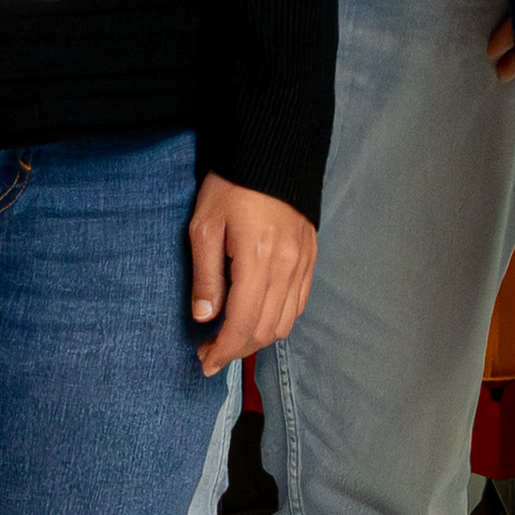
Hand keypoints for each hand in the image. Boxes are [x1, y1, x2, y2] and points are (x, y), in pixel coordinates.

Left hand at [189, 177, 318, 374]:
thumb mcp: (205, 226)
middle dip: (237, 350)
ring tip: (232, 339)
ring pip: (285, 322)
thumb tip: (204, 317)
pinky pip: (299, 304)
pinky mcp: (310, 257)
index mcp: (258, 260)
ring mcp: (303, 263)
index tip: (204, 361)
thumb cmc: (231, 185)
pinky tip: (258, 317)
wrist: (272, 152)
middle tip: (211, 353)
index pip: (243, 324)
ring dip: (258, 339)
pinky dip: (279, 320)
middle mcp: (286, 267)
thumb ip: (206, 276)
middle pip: (266, 330)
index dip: (223, 350)